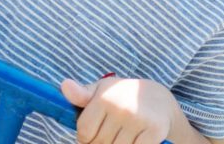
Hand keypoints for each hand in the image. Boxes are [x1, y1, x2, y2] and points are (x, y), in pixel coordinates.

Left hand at [61, 77, 175, 143]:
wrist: (159, 99)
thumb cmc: (123, 96)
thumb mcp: (101, 90)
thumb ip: (81, 94)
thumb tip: (64, 85)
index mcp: (104, 98)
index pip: (84, 133)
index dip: (86, 138)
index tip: (93, 133)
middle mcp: (121, 108)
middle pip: (99, 143)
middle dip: (101, 143)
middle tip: (110, 134)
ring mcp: (138, 120)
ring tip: (122, 136)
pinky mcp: (154, 130)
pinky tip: (135, 140)